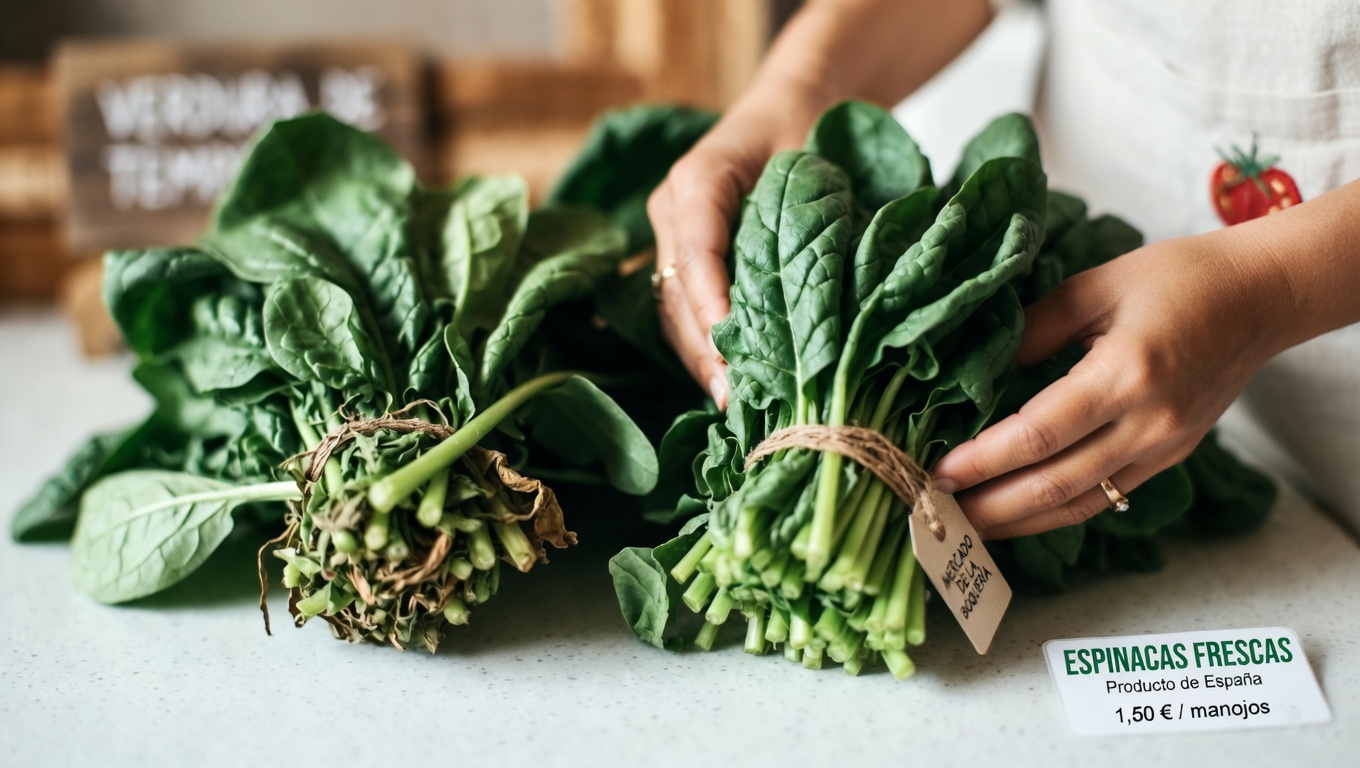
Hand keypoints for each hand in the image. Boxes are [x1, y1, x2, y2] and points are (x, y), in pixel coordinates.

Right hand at [648, 88, 826, 405]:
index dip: (710, 305)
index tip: (730, 350)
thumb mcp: (816, 166)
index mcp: (698, 178)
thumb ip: (808, 224)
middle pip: (676, 290)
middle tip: (736, 399)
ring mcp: (669, 233)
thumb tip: (819, 302)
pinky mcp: (679, 256)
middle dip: (705, 348)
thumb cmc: (811, 129)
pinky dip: (700, 346)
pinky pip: (679, 309)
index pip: (696, 250)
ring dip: (698, 357)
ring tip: (731, 403)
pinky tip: (725, 382)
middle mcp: (672, 207)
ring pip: (671, 308)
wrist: (792, 105)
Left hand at [931, 227, 1292, 538]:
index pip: (1038, 435)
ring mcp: (1163, 448)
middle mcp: (1147, 422)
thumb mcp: (1094, 287)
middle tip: (937, 512)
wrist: (1262, 296)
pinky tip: (1017, 514)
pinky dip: (1056, 512)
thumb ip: (1033, 329)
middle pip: (1055, 484)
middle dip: (990, 507)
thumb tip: (978, 369)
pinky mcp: (1170, 457)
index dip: (983, 461)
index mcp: (1125, 374)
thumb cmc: (1178, 278)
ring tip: (966, 526)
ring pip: (1080, 503)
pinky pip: (1105, 496)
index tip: (939, 473)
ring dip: (1018, 522)